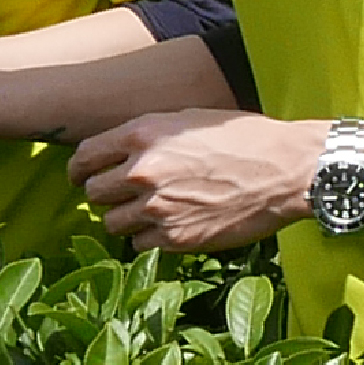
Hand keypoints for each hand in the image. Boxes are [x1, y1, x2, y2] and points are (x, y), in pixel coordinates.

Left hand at [69, 109, 311, 252]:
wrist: (283, 170)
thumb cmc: (243, 138)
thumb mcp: (188, 119)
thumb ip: (148, 136)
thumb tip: (117, 154)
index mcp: (143, 134)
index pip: (85, 156)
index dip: (80, 169)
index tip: (82, 176)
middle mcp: (143, 171)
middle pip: (94, 193)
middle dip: (105, 194)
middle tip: (121, 195)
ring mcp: (158, 208)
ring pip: (112, 223)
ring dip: (125, 219)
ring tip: (150, 211)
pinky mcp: (176, 238)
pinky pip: (139, 245)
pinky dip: (149, 238)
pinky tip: (170, 225)